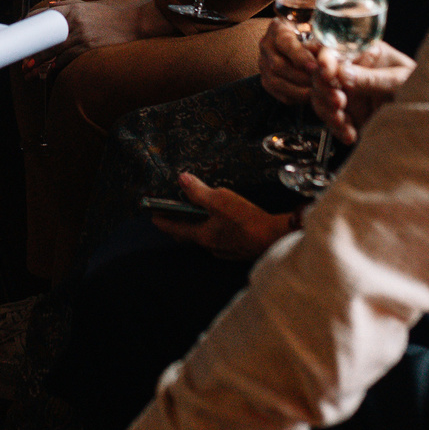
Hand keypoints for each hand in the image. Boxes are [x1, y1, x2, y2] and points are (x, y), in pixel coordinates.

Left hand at [24, 0, 165, 73]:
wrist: (130, 20)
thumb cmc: (105, 14)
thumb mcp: (84, 6)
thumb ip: (65, 5)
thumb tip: (47, 6)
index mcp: (70, 9)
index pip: (43, 17)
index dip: (29, 28)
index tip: (20, 38)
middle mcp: (74, 21)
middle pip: (46, 38)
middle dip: (32, 51)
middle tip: (22, 61)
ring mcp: (81, 34)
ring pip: (54, 50)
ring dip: (41, 62)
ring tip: (30, 71)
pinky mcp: (89, 46)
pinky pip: (69, 58)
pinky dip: (58, 64)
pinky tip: (51, 69)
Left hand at [153, 172, 293, 260]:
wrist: (275, 237)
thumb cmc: (245, 219)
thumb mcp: (220, 200)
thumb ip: (199, 191)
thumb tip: (181, 179)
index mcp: (202, 236)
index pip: (176, 229)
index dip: (164, 222)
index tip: (153, 217)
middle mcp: (211, 246)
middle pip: (190, 236)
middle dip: (179, 227)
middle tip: (172, 217)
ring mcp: (226, 250)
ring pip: (206, 238)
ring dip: (199, 227)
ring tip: (198, 216)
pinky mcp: (239, 249)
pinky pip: (220, 239)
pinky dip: (215, 230)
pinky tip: (223, 223)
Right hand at [257, 16, 320, 106]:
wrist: (300, 41)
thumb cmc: (313, 34)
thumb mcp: (316, 31)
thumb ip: (320, 42)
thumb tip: (328, 57)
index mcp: (277, 28)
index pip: (285, 43)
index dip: (300, 56)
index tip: (315, 67)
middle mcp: (266, 46)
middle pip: (278, 65)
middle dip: (301, 77)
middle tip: (321, 84)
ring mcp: (263, 65)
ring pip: (276, 82)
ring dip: (299, 90)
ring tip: (318, 93)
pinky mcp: (267, 82)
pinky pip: (279, 94)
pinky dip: (296, 98)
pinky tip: (311, 97)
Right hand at [308, 40, 412, 144]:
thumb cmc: (423, 88)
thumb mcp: (400, 80)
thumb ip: (371, 78)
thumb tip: (342, 72)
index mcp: (365, 52)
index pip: (334, 49)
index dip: (324, 59)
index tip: (327, 72)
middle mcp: (352, 70)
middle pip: (320, 74)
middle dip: (324, 89)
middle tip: (338, 101)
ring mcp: (349, 93)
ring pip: (320, 97)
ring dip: (327, 110)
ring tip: (342, 120)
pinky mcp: (349, 114)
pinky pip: (331, 119)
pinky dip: (337, 128)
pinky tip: (350, 134)